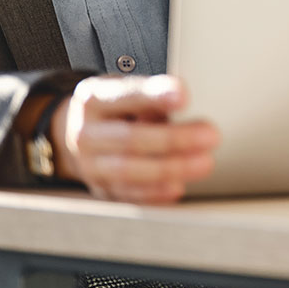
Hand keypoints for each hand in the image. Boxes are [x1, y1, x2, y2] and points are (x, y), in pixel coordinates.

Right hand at [51, 74, 219, 203]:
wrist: (77, 137)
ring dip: (171, 168)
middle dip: (174, 139)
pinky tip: (179, 185)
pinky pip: (129, 195)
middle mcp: (86, 133)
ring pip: (129, 171)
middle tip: (210, 135)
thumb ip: (150, 100)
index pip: (126, 95)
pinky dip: (156, 192)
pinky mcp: (101, 190)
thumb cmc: (113, 110)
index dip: (155, 96)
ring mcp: (90, 166)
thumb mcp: (125, 92)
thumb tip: (183, 109)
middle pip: (130, 138)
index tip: (184, 96)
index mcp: (93, 99)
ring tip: (204, 162)